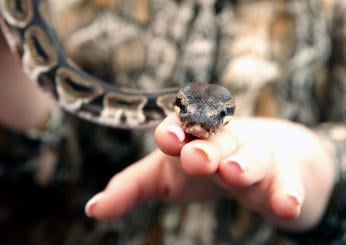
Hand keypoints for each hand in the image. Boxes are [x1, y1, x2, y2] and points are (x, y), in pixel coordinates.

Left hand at [85, 115, 334, 230]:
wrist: (264, 156)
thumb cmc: (205, 163)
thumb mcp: (164, 177)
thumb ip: (131, 188)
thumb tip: (92, 210)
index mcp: (194, 137)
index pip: (181, 129)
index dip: (173, 134)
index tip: (166, 140)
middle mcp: (224, 141)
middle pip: (216, 140)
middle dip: (205, 148)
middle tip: (195, 158)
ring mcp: (257, 156)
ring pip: (253, 156)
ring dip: (243, 163)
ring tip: (234, 173)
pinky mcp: (285, 174)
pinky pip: (287, 183)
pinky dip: (288, 193)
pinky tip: (287, 206)